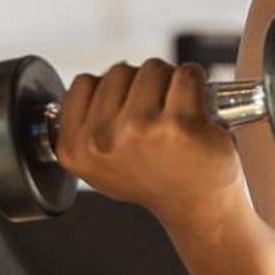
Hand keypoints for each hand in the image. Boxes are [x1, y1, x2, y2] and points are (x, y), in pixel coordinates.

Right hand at [57, 60, 245, 224]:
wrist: (198, 206)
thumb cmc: (156, 180)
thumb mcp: (101, 164)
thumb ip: (87, 127)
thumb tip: (94, 83)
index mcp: (76, 149)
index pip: (84, 84)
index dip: (112, 88)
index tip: (129, 104)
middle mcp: (103, 140)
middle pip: (120, 71)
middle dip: (143, 82)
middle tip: (159, 107)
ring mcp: (140, 130)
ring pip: (152, 68)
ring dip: (169, 79)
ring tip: (177, 107)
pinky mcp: (179, 125)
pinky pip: (187, 74)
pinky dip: (196, 80)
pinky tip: (198, 103)